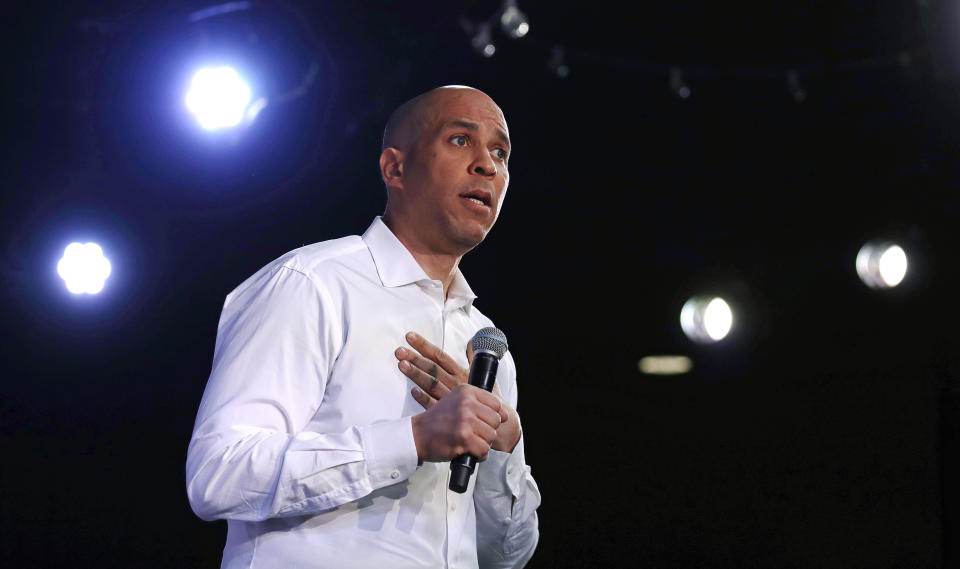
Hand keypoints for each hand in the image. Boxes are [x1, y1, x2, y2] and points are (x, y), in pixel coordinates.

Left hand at [396, 331, 520, 454]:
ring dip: (416, 375)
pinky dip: (423, 398)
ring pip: (431, 384)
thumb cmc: (490, 398)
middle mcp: (456, 384)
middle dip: (415, 358)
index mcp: (462, 373)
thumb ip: (474, 357)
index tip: (410, 337)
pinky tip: (413, 391)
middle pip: (432, 369)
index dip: (425, 346)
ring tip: (402, 365)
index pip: (441, 356)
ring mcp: (451, 399)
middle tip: (400, 351)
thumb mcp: (484, 374)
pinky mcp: (449, 414)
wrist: (499, 424)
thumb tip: (472, 341)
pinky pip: (434, 405)